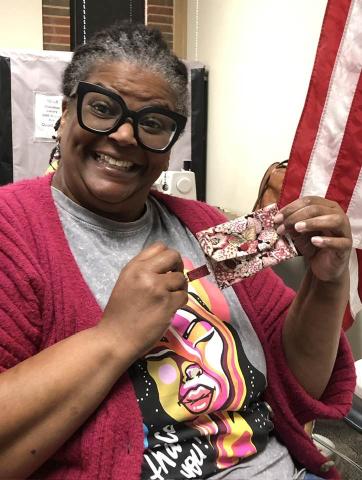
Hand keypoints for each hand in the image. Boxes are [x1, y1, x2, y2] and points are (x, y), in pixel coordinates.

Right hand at [99, 242, 187, 357]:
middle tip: (174, 280)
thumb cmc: (120, 314)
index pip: (159, 247)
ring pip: (181, 279)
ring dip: (179, 289)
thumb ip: (144, 271)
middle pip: (173, 256)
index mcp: (133, 266)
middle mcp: (145, 273)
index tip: (167, 269)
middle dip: (179, 266)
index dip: (167, 257)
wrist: (116, 338)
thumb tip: (168, 266)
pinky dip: (179, 303)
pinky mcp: (167, 304)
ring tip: (169, 299)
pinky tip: (169, 309)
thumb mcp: (126, 282)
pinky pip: (183, 296)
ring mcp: (157, 288)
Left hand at [273, 197, 351, 281]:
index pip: (309, 201)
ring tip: (297, 228)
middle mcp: (337, 215)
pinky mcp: (346, 246)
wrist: (324, 265)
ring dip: (313, 223)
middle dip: (297, 216)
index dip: (291, 208)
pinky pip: (340, 242)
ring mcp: (344, 230)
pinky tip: (314, 241)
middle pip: (318, 208)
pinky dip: (327, 241)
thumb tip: (278, 220)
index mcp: (326, 207)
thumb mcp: (299, 232)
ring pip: (333, 220)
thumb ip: (291, 224)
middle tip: (282, 226)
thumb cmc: (312, 245)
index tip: (277, 219)